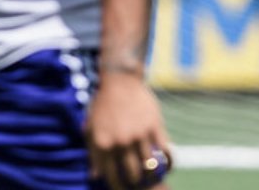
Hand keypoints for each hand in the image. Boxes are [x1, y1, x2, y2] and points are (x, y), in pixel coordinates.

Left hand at [86, 73, 172, 188]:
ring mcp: (139, 134)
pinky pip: (165, 152)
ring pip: (150, 166)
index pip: (111, 174)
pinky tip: (167, 165)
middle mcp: (121, 141)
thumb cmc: (102, 104)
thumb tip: (95, 176)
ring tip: (152, 176)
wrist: (119, 80)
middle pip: (133, 174)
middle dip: (136, 183)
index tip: (121, 189)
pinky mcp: (155, 127)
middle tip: (138, 184)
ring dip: (152, 173)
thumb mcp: (91, 127)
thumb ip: (93, 152)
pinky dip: (168, 161)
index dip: (117, 186)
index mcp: (103, 142)